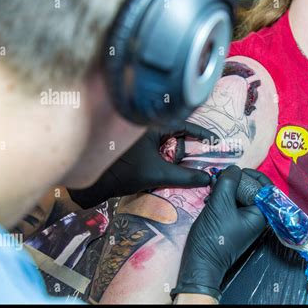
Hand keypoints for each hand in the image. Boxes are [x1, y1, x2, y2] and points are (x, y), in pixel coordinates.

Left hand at [68, 122, 217, 208]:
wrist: (92, 183)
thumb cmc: (124, 172)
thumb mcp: (158, 174)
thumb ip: (185, 176)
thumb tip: (207, 178)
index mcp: (151, 124)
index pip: (184, 124)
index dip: (202, 134)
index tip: (216, 142)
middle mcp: (144, 125)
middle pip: (175, 134)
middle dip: (185, 149)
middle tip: (194, 163)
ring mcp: (137, 135)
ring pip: (165, 142)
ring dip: (173, 156)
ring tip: (173, 169)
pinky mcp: (132, 146)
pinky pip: (156, 148)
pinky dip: (163, 158)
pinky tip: (163, 169)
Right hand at [170, 165, 272, 301]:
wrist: (201, 262)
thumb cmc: (214, 235)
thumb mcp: (220, 204)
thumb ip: (229, 182)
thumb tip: (234, 168)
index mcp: (260, 214)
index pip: (266, 187)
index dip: (252, 174)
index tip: (235, 170)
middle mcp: (256, 217)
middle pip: (252, 189)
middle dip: (235, 181)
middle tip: (219, 179)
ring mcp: (245, 221)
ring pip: (240, 196)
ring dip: (226, 189)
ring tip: (212, 190)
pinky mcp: (234, 223)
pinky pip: (232, 205)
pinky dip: (222, 199)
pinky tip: (210, 199)